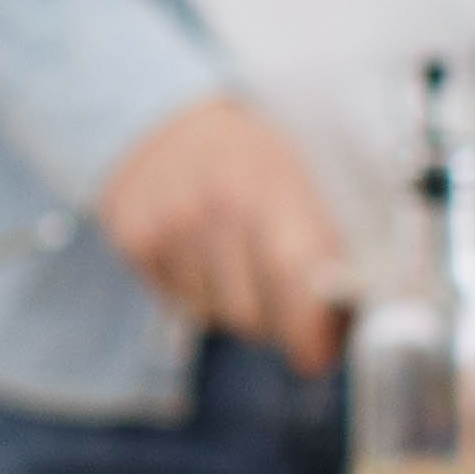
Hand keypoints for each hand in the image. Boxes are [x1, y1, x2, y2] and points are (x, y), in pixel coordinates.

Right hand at [102, 94, 353, 369]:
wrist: (160, 119)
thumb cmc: (247, 156)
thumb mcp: (298, 178)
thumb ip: (322, 247)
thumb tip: (341, 321)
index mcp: (269, 186)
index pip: (293, 276)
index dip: (308, 328)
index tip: (317, 354)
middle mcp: (213, 207)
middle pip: (250, 313)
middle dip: (274, 320)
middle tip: (282, 301)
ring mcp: (166, 226)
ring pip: (214, 314)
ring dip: (233, 305)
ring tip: (236, 263)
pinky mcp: (134, 242)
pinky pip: (178, 301)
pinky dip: (197, 291)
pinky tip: (199, 253)